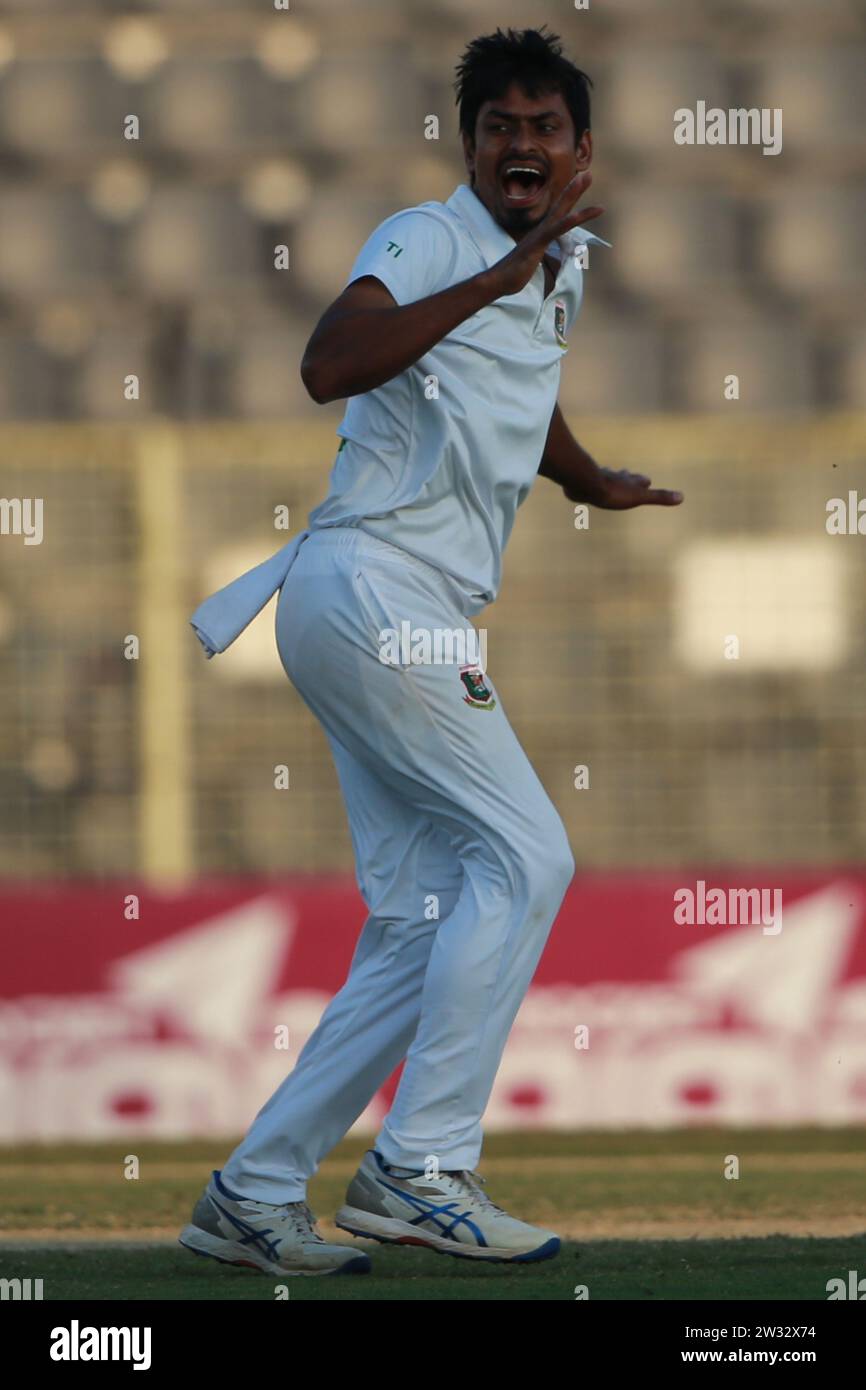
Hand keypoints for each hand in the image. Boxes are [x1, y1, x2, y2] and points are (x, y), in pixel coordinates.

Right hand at [488, 171, 604, 297]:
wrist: (499, 279)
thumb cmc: (514, 272)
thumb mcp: (531, 260)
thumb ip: (538, 254)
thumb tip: (541, 255)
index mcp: (541, 233)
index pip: (559, 213)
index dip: (570, 199)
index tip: (581, 183)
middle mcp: (540, 229)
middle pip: (561, 206)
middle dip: (574, 189)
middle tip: (588, 174)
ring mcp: (539, 234)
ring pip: (560, 212)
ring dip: (572, 195)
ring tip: (585, 179)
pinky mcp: (537, 243)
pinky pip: (554, 231)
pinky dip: (567, 222)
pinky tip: (576, 215)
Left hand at [567, 467, 683, 509]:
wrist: (583, 484)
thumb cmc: (612, 492)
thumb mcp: (639, 497)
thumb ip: (658, 497)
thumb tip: (682, 497)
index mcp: (626, 481)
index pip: (638, 481)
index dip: (642, 482)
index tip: (647, 480)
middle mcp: (612, 477)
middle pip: (621, 476)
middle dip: (626, 478)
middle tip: (627, 475)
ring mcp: (594, 478)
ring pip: (602, 477)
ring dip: (606, 478)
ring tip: (604, 479)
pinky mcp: (578, 482)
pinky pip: (581, 481)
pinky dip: (584, 483)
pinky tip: (578, 485)